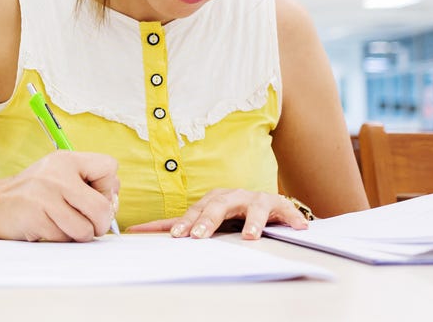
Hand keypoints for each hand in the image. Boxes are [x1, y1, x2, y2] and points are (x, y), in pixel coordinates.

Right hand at [0, 151, 119, 241]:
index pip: (110, 167)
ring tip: (65, 225)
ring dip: (80, 235)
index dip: (108, 188)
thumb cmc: (33, 193)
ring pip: (86, 228)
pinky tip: (48, 227)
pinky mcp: (36, 218)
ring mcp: (45, 196)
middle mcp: (57, 174)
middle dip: (100, 223)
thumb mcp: (59, 175)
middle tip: (88, 224)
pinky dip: (61, 238)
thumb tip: (113, 205)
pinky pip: (65, 238)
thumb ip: (88, 184)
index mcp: (67, 160)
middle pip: (102, 206)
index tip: (93, 195)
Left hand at [126, 188, 308, 239]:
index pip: (193, 211)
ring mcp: (254, 199)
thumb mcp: (205, 218)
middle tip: (198, 236)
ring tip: (250, 236)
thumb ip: (179, 224)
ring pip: (251, 207)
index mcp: (212, 200)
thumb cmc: (231, 212)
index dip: (184, 222)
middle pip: (217, 206)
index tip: (174, 236)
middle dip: (208, 220)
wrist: (265, 203)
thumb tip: (137, 229)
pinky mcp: (277, 204)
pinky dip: (290, 217)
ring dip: (251, 221)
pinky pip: (283, 210)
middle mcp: (231, 196)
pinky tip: (296, 227)